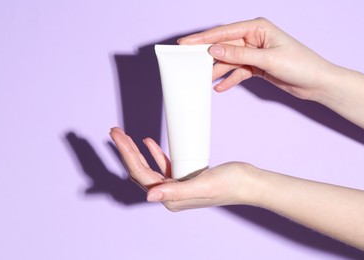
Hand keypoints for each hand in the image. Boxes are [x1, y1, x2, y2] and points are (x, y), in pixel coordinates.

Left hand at [109, 127, 262, 210]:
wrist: (249, 182)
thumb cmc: (230, 184)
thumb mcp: (202, 185)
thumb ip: (175, 191)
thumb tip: (149, 196)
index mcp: (171, 198)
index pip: (141, 175)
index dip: (127, 154)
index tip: (117, 136)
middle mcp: (171, 194)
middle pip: (141, 170)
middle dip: (126, 150)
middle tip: (114, 131)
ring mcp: (177, 186)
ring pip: (149, 167)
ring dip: (136, 151)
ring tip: (125, 136)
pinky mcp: (185, 177)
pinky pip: (164, 165)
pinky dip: (155, 154)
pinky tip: (148, 143)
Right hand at [178, 17, 333, 100]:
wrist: (316, 83)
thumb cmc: (300, 64)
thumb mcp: (266, 59)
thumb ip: (238, 55)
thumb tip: (214, 50)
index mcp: (257, 28)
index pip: (224, 32)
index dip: (203, 38)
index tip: (186, 43)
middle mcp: (253, 38)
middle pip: (224, 46)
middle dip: (207, 56)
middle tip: (188, 62)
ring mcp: (254, 53)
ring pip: (229, 60)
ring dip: (217, 71)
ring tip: (203, 80)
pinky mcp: (256, 66)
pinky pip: (238, 71)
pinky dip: (230, 79)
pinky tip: (220, 88)